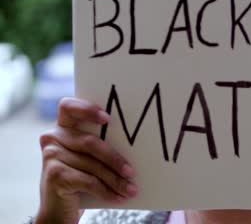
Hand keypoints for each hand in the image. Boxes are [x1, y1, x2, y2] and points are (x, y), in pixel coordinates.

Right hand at [35, 98, 137, 223]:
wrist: (58, 207)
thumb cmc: (81, 175)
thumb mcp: (89, 157)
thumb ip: (101, 145)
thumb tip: (136, 147)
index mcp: (64, 126)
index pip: (68, 106)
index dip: (87, 109)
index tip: (108, 119)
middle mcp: (53, 137)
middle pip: (90, 142)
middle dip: (115, 159)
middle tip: (131, 172)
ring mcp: (51, 155)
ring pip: (92, 165)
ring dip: (115, 180)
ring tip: (130, 189)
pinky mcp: (54, 174)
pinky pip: (88, 181)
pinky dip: (106, 191)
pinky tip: (118, 197)